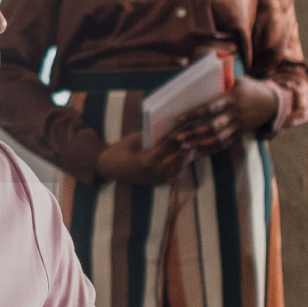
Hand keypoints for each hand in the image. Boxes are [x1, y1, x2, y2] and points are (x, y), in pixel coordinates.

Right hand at [94, 96, 236, 184]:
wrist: (109, 168)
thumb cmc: (120, 149)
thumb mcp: (135, 138)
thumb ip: (153, 135)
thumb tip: (170, 127)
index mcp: (148, 160)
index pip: (169, 144)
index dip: (180, 133)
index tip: (189, 123)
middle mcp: (155, 172)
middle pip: (178, 155)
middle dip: (188, 143)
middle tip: (198, 131)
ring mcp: (157, 180)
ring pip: (180, 166)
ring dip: (188, 155)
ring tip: (197, 142)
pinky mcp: (158, 183)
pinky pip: (176, 175)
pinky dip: (181, 165)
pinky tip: (187, 156)